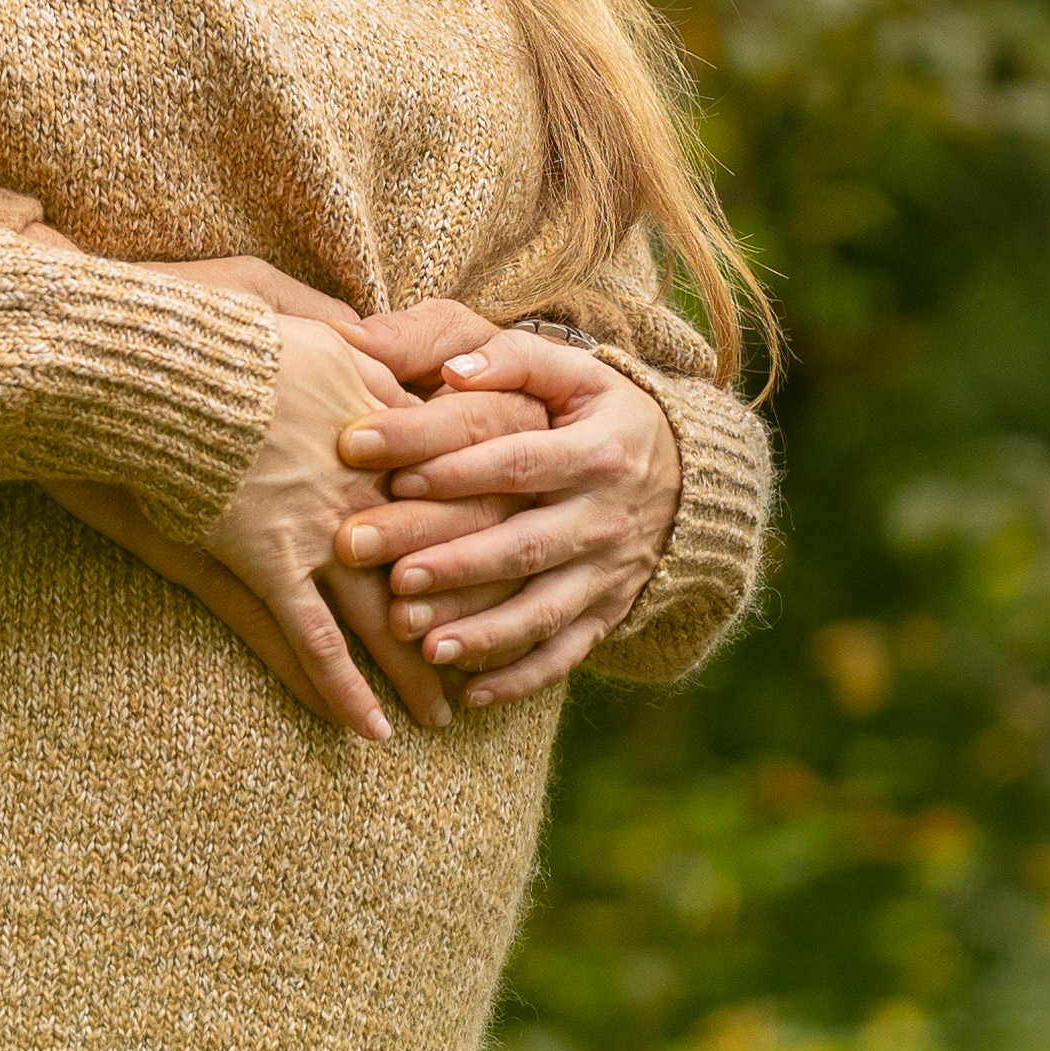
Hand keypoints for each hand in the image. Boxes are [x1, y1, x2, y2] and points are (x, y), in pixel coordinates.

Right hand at [51, 259, 451, 726]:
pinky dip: (342, 688)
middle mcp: (358, 471)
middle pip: (432, 552)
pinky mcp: (261, 556)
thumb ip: (332, 321)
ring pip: (383, 608)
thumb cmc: (195, 317)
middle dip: (462, 608)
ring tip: (444, 714)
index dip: (478, 518)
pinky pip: (312, 638)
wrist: (143, 356)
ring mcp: (315, 519)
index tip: (503, 550)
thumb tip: (365, 324)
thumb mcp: (277, 296)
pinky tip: (367, 732)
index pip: (447, 472)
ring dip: (414, 666)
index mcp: (368, 407)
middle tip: (490, 653)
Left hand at [336, 323, 680, 705]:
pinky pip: (564, 655)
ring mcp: (608, 573)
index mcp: (596, 450)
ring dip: (480, 629)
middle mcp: (605, 517)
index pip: (514, 457)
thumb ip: (513, 358)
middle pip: (520, 541)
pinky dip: (519, 677)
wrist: (688, 476)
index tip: (366, 451)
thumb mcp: (573, 370)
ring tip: (416, 640)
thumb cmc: (599, 412)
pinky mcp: (606, 614)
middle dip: (443, 553)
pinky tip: (466, 693)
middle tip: (361, 551)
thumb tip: (453, 370)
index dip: (445, 460)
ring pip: (541, 608)